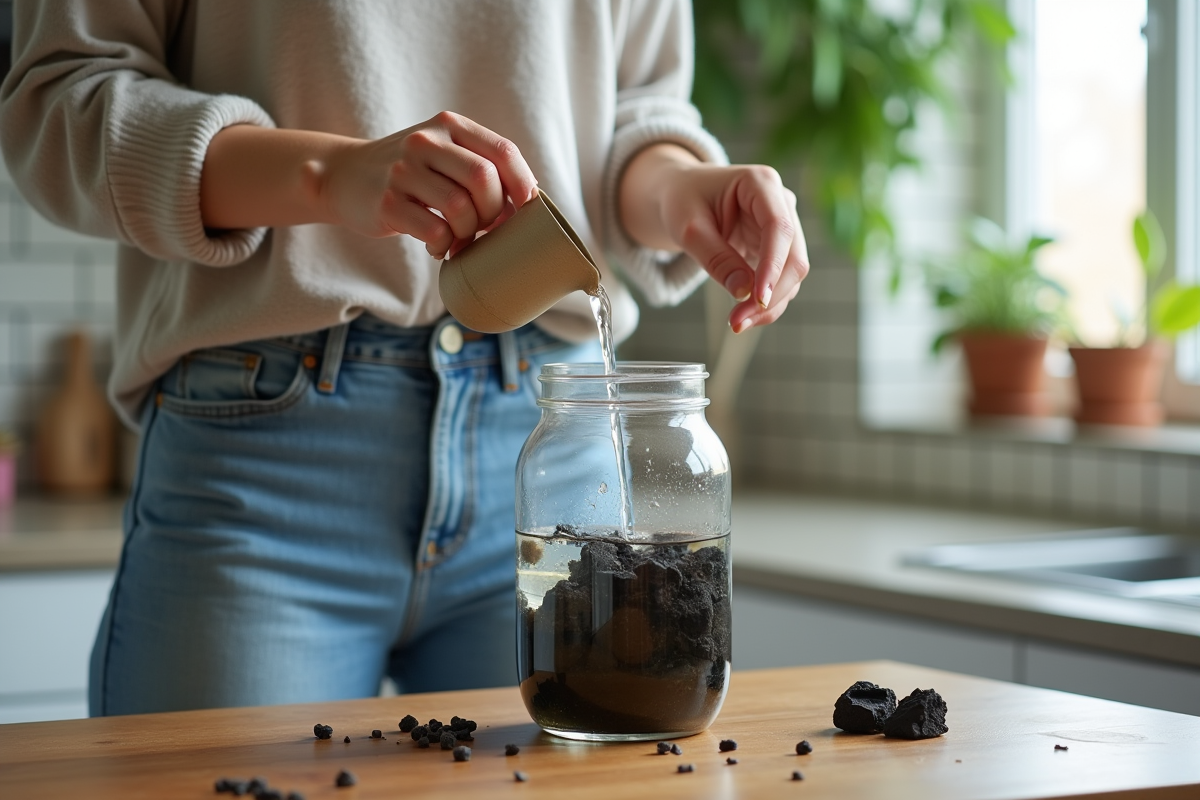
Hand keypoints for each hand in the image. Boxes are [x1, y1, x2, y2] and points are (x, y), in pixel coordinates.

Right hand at [311, 111, 538, 258]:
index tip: (527, 209)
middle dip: (494, 213)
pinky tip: (437, 246)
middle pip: (484, 180)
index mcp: (449, 126)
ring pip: (460, 207)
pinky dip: (444, 245)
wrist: (343, 176)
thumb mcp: (443, 153)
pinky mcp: (387, 202)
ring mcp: (404, 171)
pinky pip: (435, 230)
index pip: (503, 151)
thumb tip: (530, 202)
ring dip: (469, 233)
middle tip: (487, 229)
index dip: (523, 184)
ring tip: (460, 239)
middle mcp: (426, 141)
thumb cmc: (409, 174)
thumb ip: (481, 165)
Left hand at [620, 145, 809, 331]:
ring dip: (769, 304)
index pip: (779, 228)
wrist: (679, 195)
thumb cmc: (681, 201)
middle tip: (738, 323)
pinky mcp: (777, 248)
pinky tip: (742, 316)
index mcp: (761, 183)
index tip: (758, 299)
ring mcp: (783, 226)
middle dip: (771, 294)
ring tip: (736, 323)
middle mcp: (781, 203)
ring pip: (791, 274)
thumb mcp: (688, 228)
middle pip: (794, 256)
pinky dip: (764, 302)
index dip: (773, 266)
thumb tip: (744, 293)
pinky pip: (780, 281)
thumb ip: (716, 258)